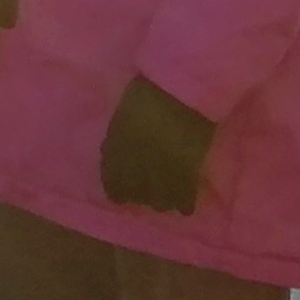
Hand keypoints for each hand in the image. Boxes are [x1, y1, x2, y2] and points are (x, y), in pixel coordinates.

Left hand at [98, 76, 217, 214]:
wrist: (179, 95)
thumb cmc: (146, 98)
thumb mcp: (120, 119)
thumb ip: (116, 142)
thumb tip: (112, 155)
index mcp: (114, 158)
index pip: (112, 188)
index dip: (120, 187)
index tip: (128, 183)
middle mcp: (133, 174)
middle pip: (137, 198)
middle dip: (142, 193)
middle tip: (152, 182)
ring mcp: (160, 180)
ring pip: (160, 205)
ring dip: (164, 199)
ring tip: (171, 189)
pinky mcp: (187, 180)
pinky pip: (184, 203)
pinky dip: (185, 203)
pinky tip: (187, 200)